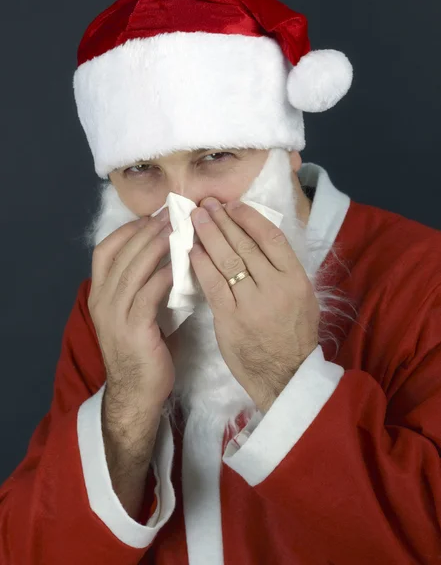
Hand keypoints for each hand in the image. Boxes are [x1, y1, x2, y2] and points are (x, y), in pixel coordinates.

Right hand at [87, 208, 174, 420]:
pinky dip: (163, 276)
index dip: (127, 231)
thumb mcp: (133, 314)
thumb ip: (140, 288)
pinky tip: (179, 263)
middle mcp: (102, 301)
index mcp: (99, 295)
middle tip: (170, 214)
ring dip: (155, 247)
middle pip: (121, 255)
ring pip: (133, 270)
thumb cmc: (140, 351)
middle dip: (146, 231)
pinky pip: (148, 294)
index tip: (151, 217)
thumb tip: (164, 257)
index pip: (104, 251)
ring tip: (175, 229)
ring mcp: (115, 316)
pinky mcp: (133, 330)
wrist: (135, 393)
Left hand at [189, 198, 319, 412]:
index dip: (249, 217)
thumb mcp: (303, 297)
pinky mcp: (231, 319)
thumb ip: (283, 269)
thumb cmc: (295, 334)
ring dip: (209, 236)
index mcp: (296, 279)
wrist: (285, 374)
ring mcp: (252, 303)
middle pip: (245, 245)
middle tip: (206, 204)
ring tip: (195, 219)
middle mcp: (276, 287)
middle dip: (222, 221)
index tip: (232, 205)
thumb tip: (258, 238)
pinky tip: (191, 250)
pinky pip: (213, 285)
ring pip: (227, 261)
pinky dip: (201, 265)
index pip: (271, 238)